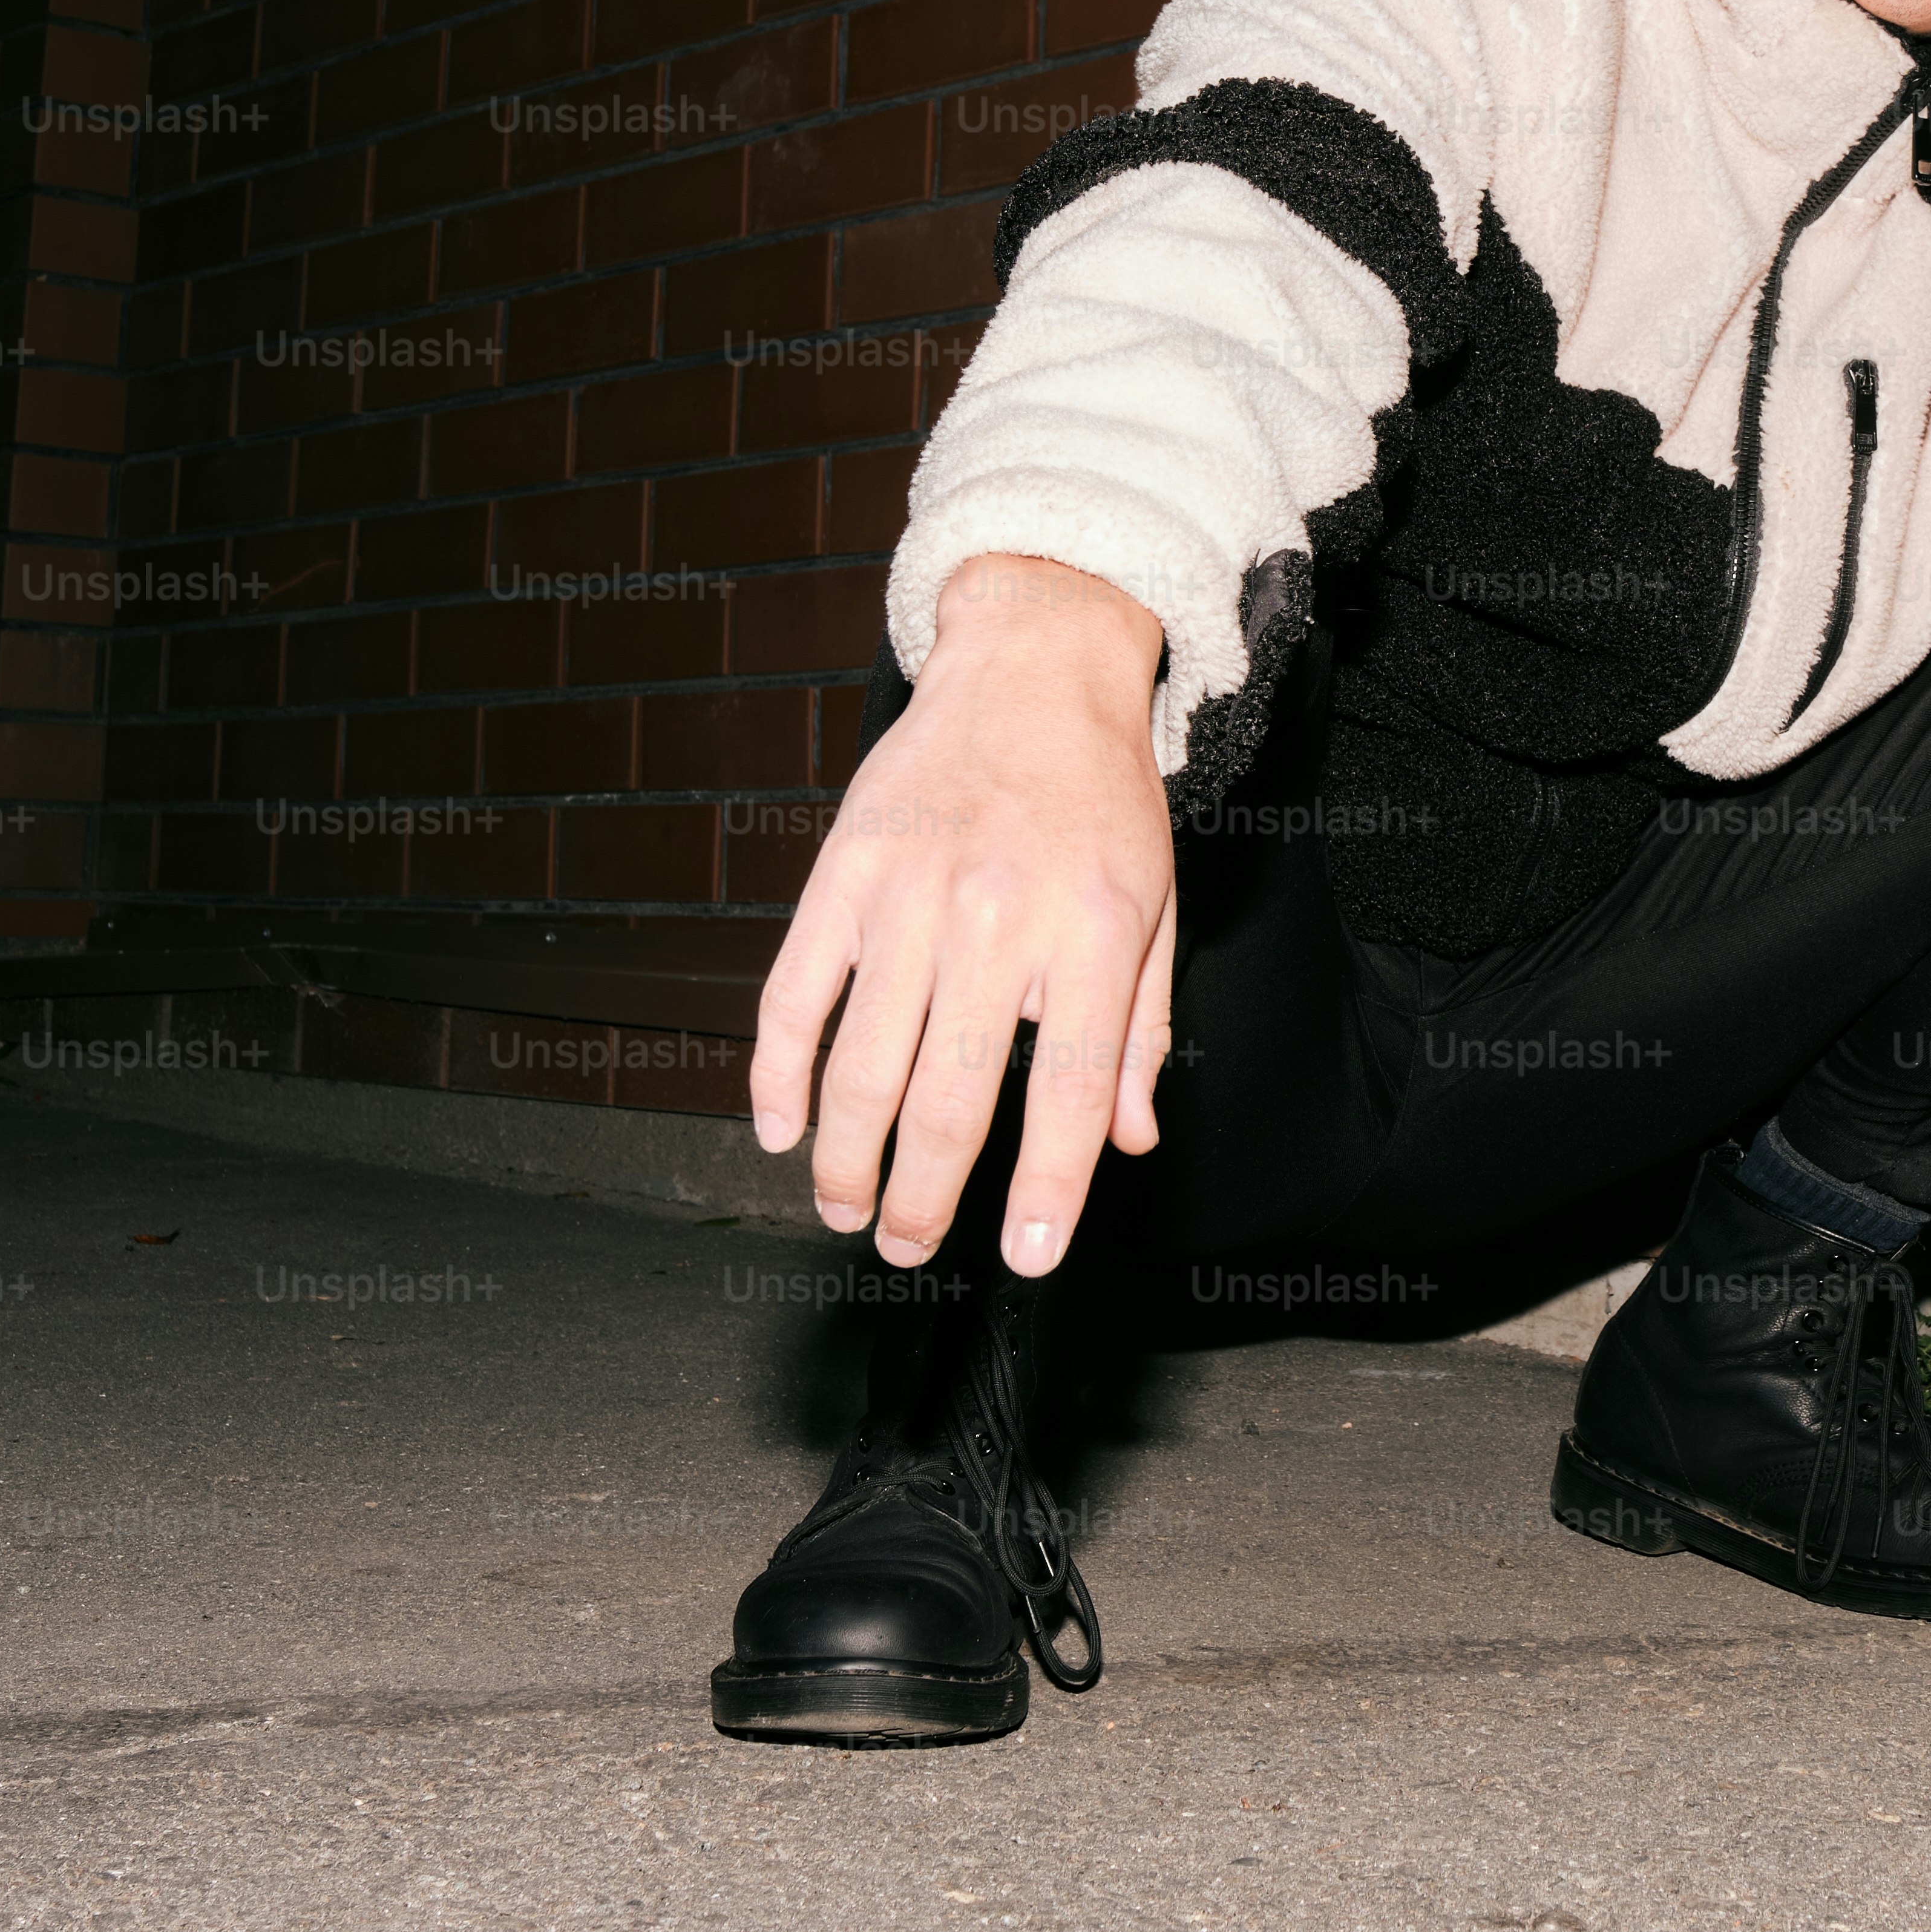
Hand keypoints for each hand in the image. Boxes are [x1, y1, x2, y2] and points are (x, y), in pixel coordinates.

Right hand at [749, 555, 1177, 1277]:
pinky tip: (782, 1129)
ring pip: (862, 1065)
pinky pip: (792, 994)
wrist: (1031, 671)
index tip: (1028, 1259)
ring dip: (847, 1158)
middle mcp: (997, 920)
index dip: (1048, 1191)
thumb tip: (1129, 1143)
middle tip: (909, 1250)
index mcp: (1089, 934)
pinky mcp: (841, 874)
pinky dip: (778, 1074)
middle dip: (925, 1199)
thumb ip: (1138, 1030)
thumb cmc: (1100, 800)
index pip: (1070, 1093)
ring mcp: (909, 896)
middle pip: (950, 1099)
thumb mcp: (1152, 906)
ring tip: (846, 1209)